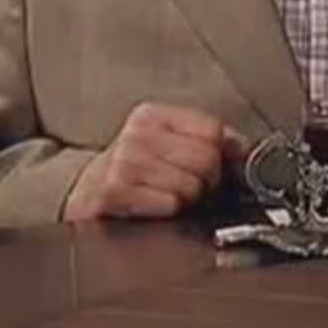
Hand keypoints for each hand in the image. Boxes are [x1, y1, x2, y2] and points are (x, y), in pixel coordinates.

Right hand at [63, 103, 248, 221]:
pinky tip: (152, 206)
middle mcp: (136, 135)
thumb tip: (246, 148)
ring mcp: (122, 163)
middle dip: (207, 181)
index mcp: (152, 115)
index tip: (213, 166)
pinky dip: (168, 211)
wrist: (81, 194)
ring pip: (191, 186)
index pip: (212, 130)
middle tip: (190, 188)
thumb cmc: (130, 170)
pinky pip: (169, 205)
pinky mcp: (112, 193)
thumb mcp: (163, 142)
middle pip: (206, 158)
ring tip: (166, 196)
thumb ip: (206, 138)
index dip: (221, 154)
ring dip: (187, 200)